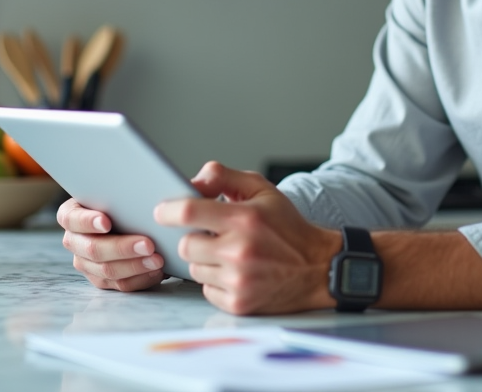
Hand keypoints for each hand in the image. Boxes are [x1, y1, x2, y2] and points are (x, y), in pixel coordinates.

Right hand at [57, 198, 166, 291]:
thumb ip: (119, 192)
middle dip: (122, 247)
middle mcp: (74, 240)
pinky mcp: (101, 279)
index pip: (71, 218)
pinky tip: (156, 271)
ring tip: (157, 259)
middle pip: (93, 249)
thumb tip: (138, 191)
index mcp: (71, 215)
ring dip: (134, 266)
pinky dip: (140, 279)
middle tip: (148, 244)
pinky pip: (119, 285)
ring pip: (107, 270)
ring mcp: (85, 263)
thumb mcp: (116, 192)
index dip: (87, 221)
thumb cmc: (122, 199)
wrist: (129, 217)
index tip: (106, 222)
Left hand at [154, 161, 340, 314]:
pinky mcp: (239, 303)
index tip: (162, 212)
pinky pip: (206, 290)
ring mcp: (239, 280)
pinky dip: (216, 281)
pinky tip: (236, 273)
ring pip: (195, 268)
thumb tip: (193, 181)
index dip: (168, 210)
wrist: (319, 267)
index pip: (189, 211)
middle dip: (195, 238)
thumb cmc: (289, 227)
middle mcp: (240, 251)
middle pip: (186, 245)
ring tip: (230, 254)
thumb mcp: (264, 191)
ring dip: (205, 260)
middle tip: (213, 236)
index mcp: (245, 219)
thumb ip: (226, 178)